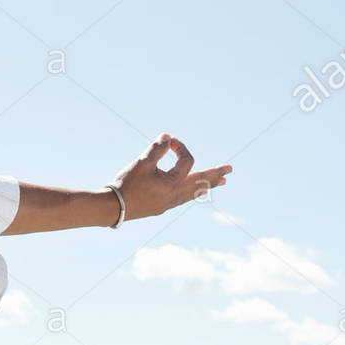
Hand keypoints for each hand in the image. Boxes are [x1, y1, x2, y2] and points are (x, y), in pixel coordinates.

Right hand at [109, 133, 230, 222]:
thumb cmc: (128, 184)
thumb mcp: (142, 162)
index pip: (187, 160)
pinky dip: (194, 192)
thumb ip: (157, 149)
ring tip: (220, 183)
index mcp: (174, 183)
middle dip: (215, 174)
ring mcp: (170, 203)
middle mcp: (176, 195)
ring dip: (207, 184)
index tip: (169, 141)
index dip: (180, 147)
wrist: (114, 208)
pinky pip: (185, 198)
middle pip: (202, 182)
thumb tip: (168, 137)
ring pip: (195, 192)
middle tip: (230, 170)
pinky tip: (193, 193)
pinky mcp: (162, 207)